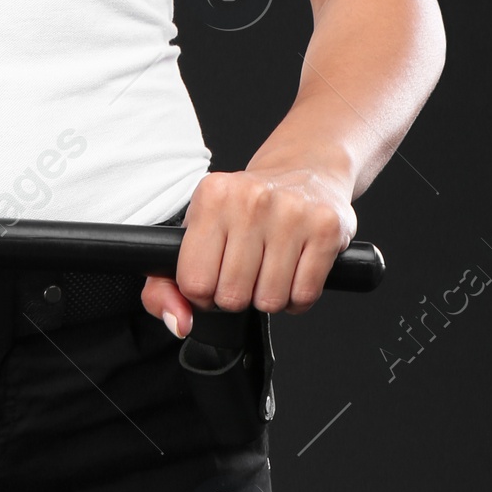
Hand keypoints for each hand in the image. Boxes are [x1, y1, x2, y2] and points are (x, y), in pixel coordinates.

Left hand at [140, 165, 356, 334]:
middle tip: (245, 272)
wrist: (305, 169)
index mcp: (212, 196)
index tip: (214, 278)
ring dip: (269, 298)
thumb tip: (179, 322)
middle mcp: (251, 199)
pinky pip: (304, 296)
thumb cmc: (246, 208)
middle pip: (232, 296)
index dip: (202, 294)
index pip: (194, 281)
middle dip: (237, 297)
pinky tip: (293, 271)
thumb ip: (165, 284)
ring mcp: (291, 212)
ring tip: (270, 269)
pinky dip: (297, 297)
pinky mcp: (326, 228)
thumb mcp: (198, 229)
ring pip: (269, 301)